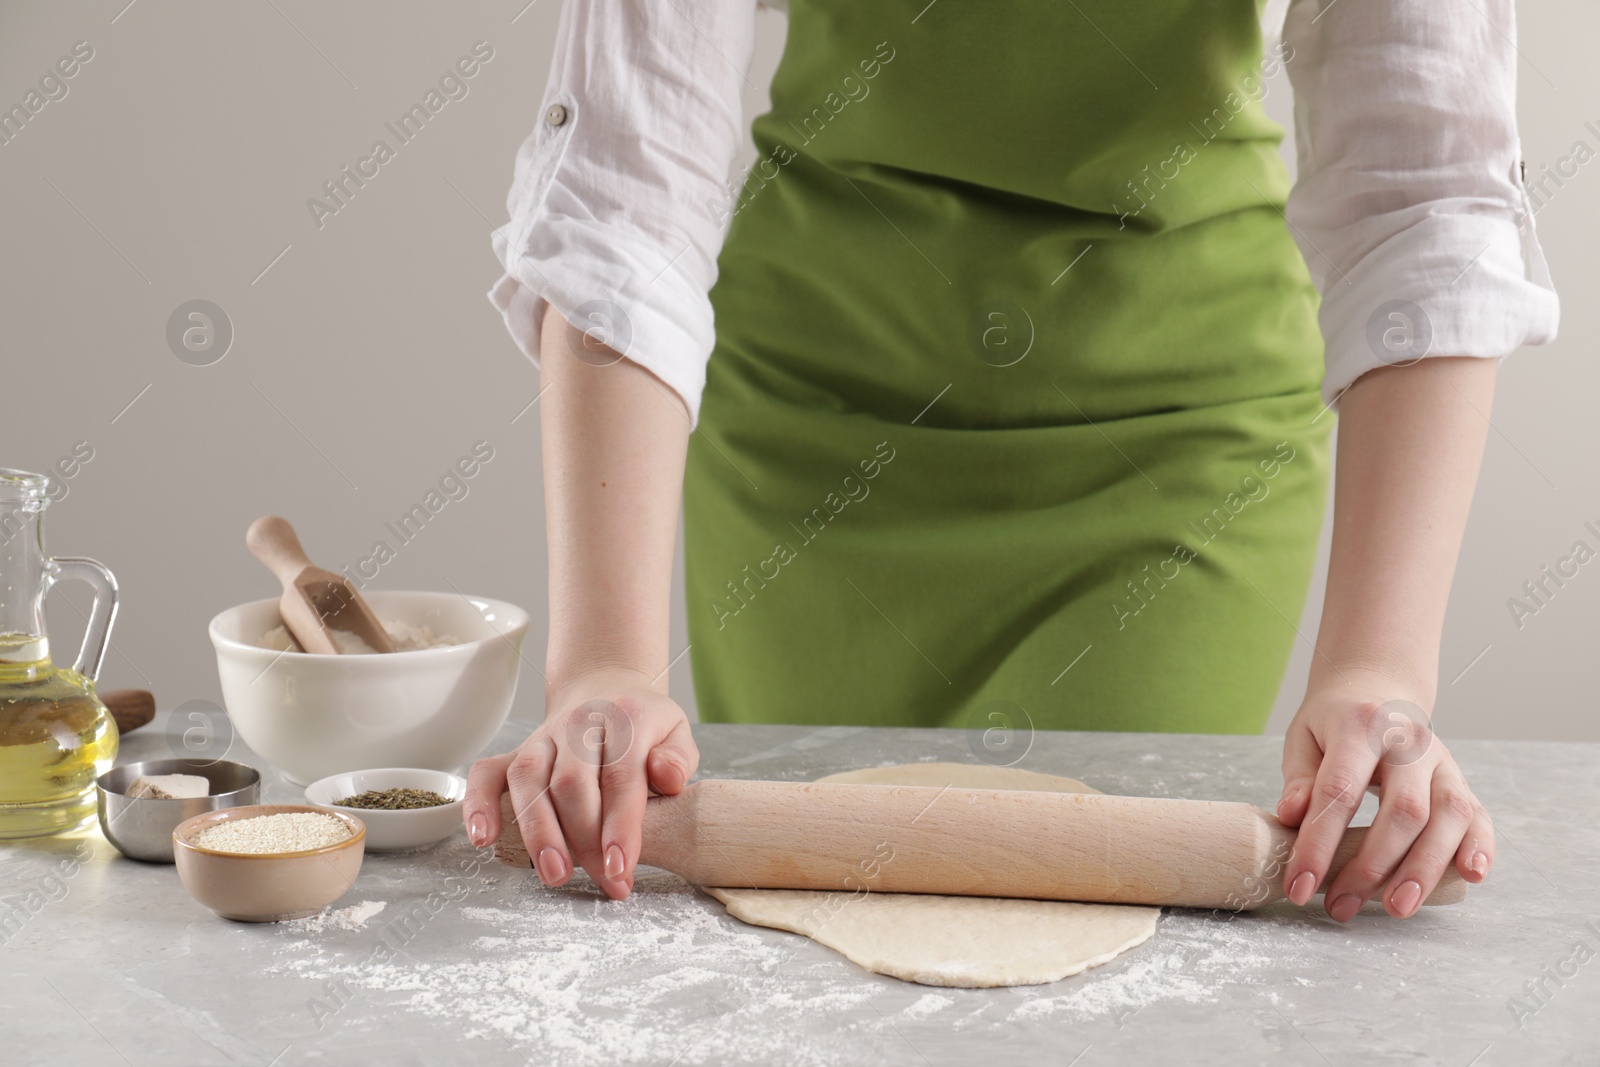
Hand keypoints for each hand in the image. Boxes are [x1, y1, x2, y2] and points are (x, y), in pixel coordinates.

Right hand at [462, 667, 697, 900]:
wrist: (606, 691)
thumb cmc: (645, 728)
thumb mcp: (677, 734)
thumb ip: (677, 758)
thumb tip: (669, 777)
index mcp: (626, 718)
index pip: (621, 775)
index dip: (620, 826)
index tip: (620, 868)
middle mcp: (579, 723)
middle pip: (572, 782)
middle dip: (585, 840)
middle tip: (603, 881)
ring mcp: (543, 737)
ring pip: (528, 777)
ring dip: (538, 831)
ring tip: (554, 874)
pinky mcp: (516, 751)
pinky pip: (487, 772)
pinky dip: (479, 803)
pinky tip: (483, 838)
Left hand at [1276, 669, 1493, 919]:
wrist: (1377, 687)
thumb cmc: (1334, 722)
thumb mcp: (1304, 738)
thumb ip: (1299, 778)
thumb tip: (1291, 816)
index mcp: (1360, 727)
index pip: (1339, 791)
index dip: (1318, 843)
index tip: (1298, 884)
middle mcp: (1409, 742)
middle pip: (1403, 810)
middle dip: (1373, 866)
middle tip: (1341, 906)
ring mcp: (1441, 761)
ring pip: (1448, 816)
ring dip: (1425, 867)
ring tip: (1397, 907)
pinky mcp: (1460, 779)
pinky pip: (1479, 814)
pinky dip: (1480, 846)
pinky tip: (1471, 876)